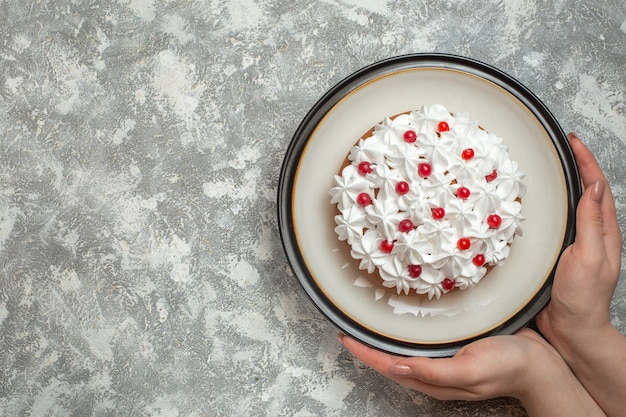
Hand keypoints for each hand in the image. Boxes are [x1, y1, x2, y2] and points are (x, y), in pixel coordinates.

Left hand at [339, 329, 603, 415]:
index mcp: (433, 380)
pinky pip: (418, 342)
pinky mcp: (451, 349)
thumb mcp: (471, 370)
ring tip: (363, 322)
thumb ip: (434, 372)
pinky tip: (399, 323)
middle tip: (346, 324)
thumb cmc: (508, 366)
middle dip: (366, 345)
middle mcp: (432, 372)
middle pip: (388, 359)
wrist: (539, 364)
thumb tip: (398, 367)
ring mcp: (441, 361)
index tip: (343, 336)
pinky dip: (401, 333)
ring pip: (401, 351)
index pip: (387, 366)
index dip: (363, 352)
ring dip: (381, 339)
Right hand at [535, 133, 624, 416]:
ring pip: (569, 204)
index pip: (597, 186)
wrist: (572, 329)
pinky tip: (533, 204)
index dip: (586, 161)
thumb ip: (593, 224)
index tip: (571, 141)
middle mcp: (591, 233)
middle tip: (558, 146)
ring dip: (561, 182)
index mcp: (604, 231)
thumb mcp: (591, 258)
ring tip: (545, 166)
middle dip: (575, 164)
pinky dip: (547, 205)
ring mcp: (574, 243)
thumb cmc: (583, 298)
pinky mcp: (557, 253)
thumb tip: (594, 187)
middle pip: (585, 189)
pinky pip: (554, 222)